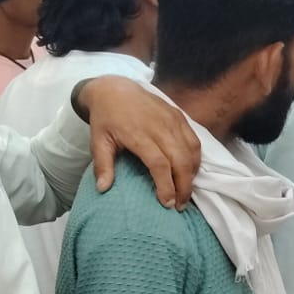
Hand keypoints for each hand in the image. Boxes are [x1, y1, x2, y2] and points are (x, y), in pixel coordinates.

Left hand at [76, 76, 200, 208]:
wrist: (115, 89)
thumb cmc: (106, 118)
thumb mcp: (98, 141)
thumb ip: (102, 165)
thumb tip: (103, 189)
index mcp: (139, 134)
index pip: (159, 164)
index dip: (166, 185)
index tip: (166, 203)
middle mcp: (160, 127)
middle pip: (181, 160)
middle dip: (184, 186)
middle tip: (180, 205)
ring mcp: (172, 120)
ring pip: (191, 151)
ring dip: (192, 174)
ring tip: (185, 191)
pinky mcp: (179, 116)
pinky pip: (194, 141)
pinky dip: (196, 159)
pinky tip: (190, 171)